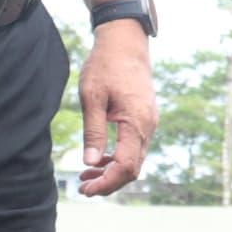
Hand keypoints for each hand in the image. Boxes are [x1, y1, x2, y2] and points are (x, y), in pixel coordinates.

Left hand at [77, 22, 151, 197]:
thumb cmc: (105, 65)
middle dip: (109, 183)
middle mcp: (148, 126)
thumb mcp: (92, 97)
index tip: (85, 189)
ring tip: (86, 177)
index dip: (106, 183)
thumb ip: (93, 131)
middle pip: (133, 169)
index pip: (125, 166)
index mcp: (136, 122)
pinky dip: (118, 158)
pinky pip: (135, 147)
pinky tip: (100, 159)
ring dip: (112, 172)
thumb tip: (90, 163)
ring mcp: (149, 122)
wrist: (125, 42)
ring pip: (134, 159)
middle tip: (82, 188)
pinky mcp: (145, 118)